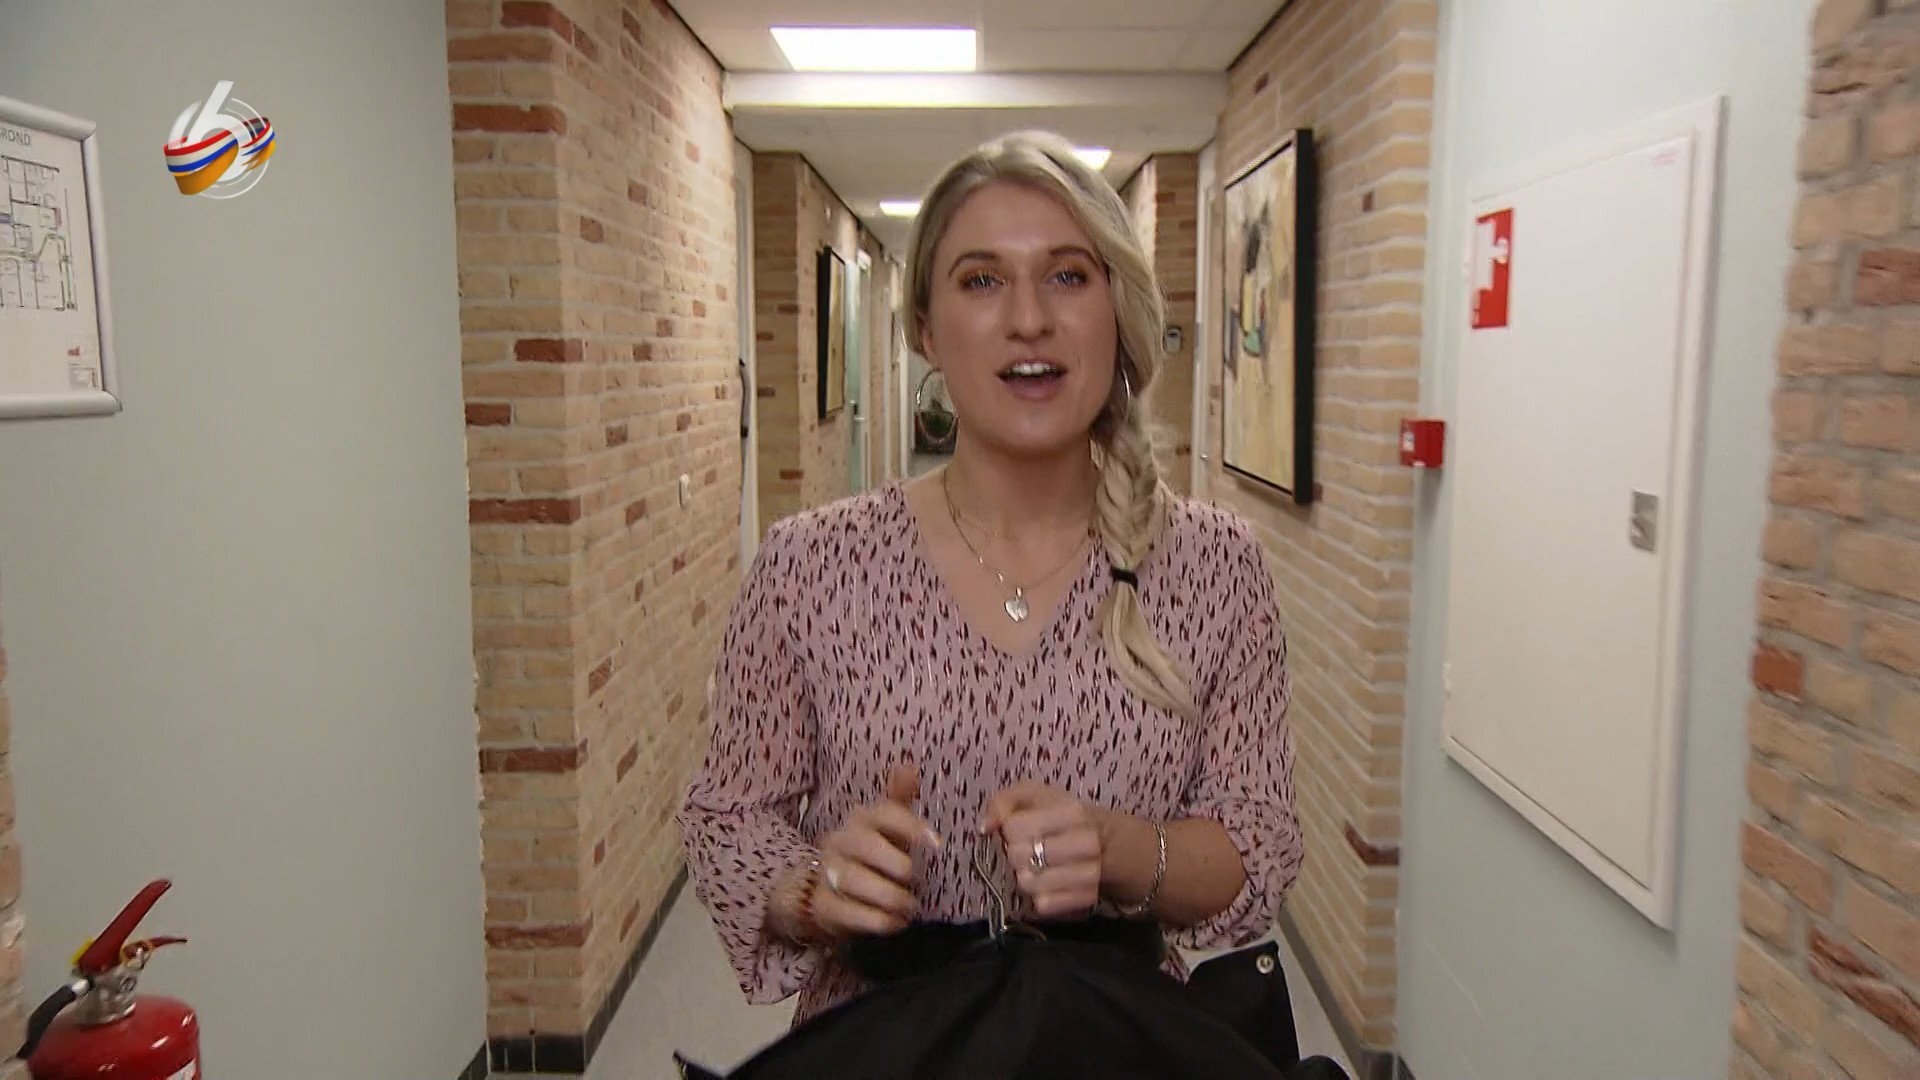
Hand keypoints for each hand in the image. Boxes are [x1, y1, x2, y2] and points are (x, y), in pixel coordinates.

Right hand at [807, 765, 942, 938]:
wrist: (825, 888)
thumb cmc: (872, 855)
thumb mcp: (888, 828)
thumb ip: (899, 800)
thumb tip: (907, 767)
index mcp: (862, 819)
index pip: (884, 813)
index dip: (910, 826)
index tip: (937, 845)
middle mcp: (841, 841)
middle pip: (865, 846)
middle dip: (896, 865)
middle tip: (918, 881)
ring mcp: (828, 872)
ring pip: (853, 880)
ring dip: (888, 896)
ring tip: (910, 907)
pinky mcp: (823, 905)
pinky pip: (847, 912)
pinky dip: (876, 921)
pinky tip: (896, 923)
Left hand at [981, 781, 1103, 919]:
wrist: (1104, 844)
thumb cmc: (1059, 817)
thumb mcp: (1033, 796)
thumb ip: (1003, 802)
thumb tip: (984, 828)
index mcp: (1071, 812)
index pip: (1014, 827)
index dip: (1009, 830)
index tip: (1019, 829)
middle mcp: (1085, 843)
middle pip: (1018, 857)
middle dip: (1015, 854)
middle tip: (1027, 850)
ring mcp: (1089, 874)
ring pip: (1027, 884)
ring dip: (1024, 876)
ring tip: (1036, 867)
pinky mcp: (1086, 899)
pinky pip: (1042, 905)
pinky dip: (1038, 896)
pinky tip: (1047, 884)